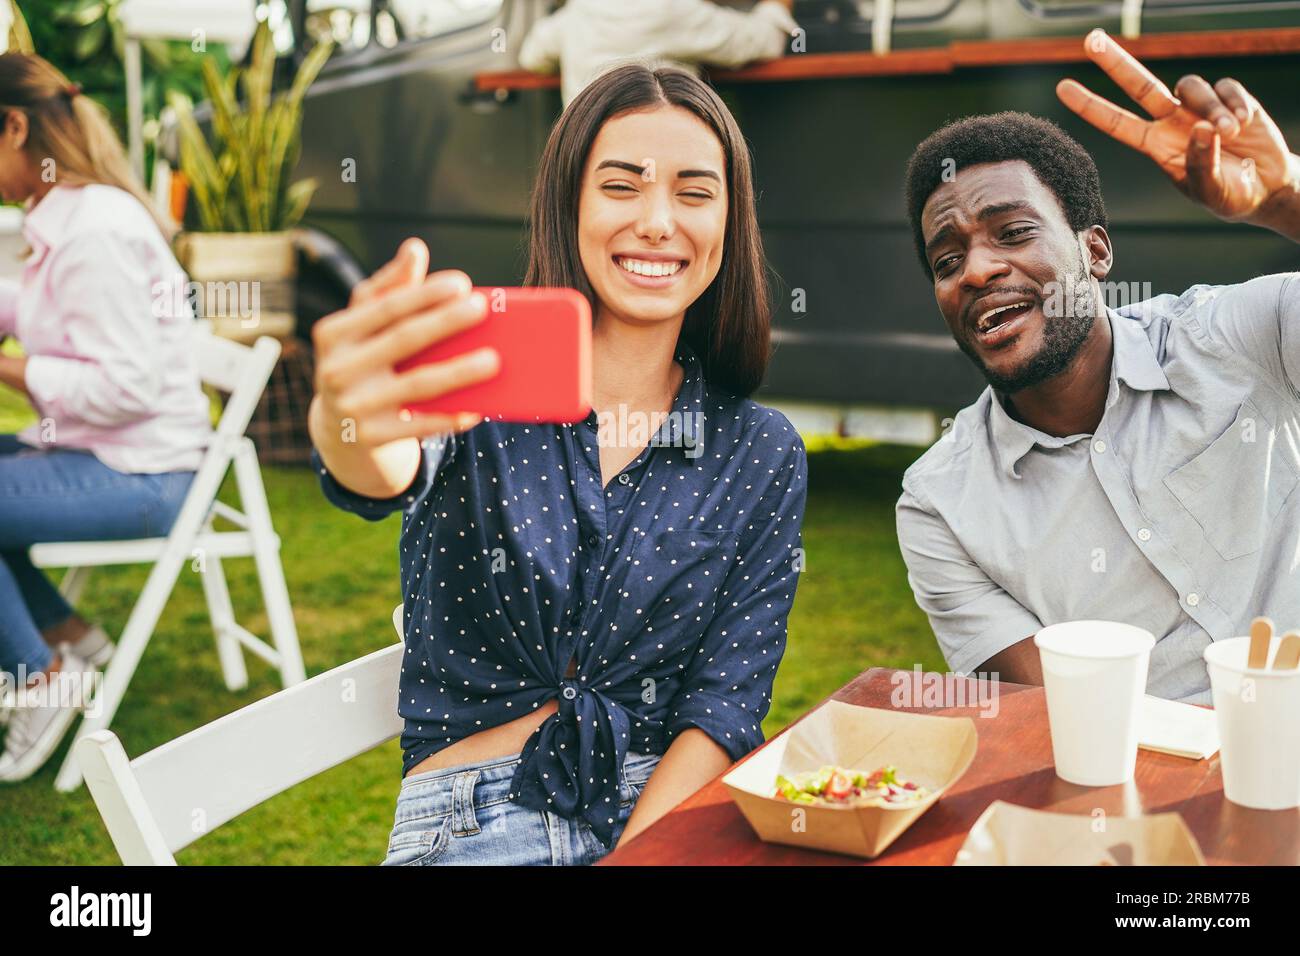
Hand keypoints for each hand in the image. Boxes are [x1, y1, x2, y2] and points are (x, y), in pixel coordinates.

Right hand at [308, 238, 499, 495]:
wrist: (339, 429)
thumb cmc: (360, 361)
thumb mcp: (362, 326)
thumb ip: (389, 288)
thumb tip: (415, 248)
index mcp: (333, 333)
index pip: (385, 308)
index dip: (424, 295)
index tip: (462, 283)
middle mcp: (336, 370)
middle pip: (402, 341)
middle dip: (444, 323)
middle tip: (482, 308)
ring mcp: (353, 407)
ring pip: (416, 385)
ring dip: (458, 372)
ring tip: (494, 359)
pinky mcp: (372, 438)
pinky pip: (420, 426)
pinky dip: (451, 417)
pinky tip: (479, 407)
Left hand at [1057, 29, 1299, 231]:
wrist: (1267, 187)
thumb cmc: (1230, 194)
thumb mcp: (1211, 191)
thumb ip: (1202, 164)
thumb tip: (1202, 128)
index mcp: (1156, 146)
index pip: (1117, 123)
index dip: (1090, 106)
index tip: (1062, 88)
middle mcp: (1171, 121)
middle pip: (1139, 85)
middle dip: (1114, 62)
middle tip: (1090, 40)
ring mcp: (1198, 107)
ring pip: (1191, 86)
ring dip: (1210, 107)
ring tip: (1230, 131)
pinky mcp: (1228, 97)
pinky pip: (1225, 87)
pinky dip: (1236, 104)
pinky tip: (1245, 125)